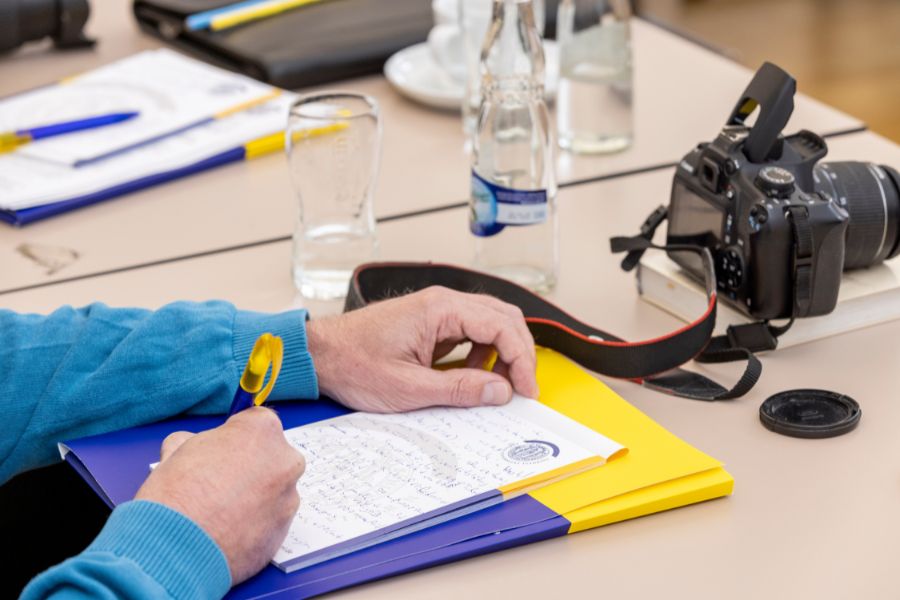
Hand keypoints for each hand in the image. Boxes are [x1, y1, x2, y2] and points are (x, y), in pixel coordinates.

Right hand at [135, 408, 304, 583]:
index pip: (257, 422)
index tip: (226, 448)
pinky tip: (228, 531)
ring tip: (220, 513)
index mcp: (262, 431)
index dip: (237, 436)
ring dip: (254, 498)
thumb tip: (196, 446)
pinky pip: (270, 521)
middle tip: (220, 483)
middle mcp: (285, 461)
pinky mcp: (285, 531)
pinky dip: (254, 524)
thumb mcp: (178, 449)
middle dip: (250, 467)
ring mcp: (289, 498)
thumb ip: (198, 441)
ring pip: (273, 491)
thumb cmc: (176, 496)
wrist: (175, 549)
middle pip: (271, 457)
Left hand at [307, 286, 537, 411]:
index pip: (502, 326)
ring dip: (502, 352)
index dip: (522, 359)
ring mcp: (437, 310)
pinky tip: (472, 375)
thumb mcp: (409, 388)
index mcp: (441, 309)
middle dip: (520, 353)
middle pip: (503, 318)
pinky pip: (470, 331)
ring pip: (490, 322)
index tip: (527, 390)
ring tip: (498, 386)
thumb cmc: (353, 364)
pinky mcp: (430, 322)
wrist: (318, 354)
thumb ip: (460, 389)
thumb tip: (501, 391)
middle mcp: (443, 302)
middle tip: (523, 388)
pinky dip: (482, 353)